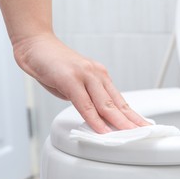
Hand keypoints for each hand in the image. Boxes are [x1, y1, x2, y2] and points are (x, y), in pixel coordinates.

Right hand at [13, 33, 150, 132]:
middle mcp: (97, 75)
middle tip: (144, 133)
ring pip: (105, 105)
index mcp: (100, 77)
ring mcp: (85, 76)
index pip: (120, 101)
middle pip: (117, 104)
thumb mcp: (75, 85)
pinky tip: (102, 129)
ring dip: (119, 122)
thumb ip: (86, 100)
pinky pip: (85, 104)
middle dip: (132, 121)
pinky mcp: (70, 79)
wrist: (36, 44)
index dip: (132, 115)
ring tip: (130, 134)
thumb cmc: (54, 66)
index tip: (142, 126)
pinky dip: (94, 119)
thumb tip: (94, 117)